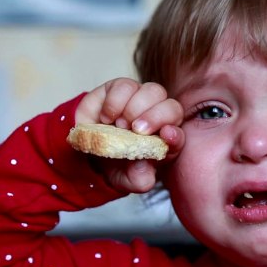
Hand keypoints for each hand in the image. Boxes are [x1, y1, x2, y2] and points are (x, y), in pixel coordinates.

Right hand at [76, 78, 183, 192]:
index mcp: (165, 141)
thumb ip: (139, 179)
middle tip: (136, 130)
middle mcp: (158, 117)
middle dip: (155, 117)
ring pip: (152, 91)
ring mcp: (141, 100)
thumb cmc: (116, 165)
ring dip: (135, 108)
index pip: (179, 134)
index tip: (166, 135)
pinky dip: (115, 102)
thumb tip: (144, 166)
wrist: (88, 151)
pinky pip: (125, 86)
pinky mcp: (121, 88)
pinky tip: (106, 117)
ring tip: (119, 125)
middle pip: (171, 106)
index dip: (175, 134)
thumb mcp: (127, 180)